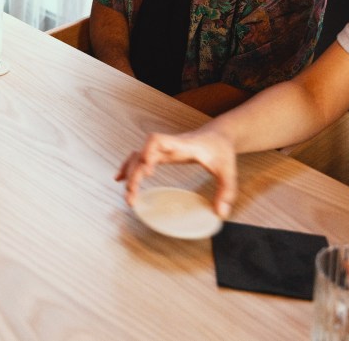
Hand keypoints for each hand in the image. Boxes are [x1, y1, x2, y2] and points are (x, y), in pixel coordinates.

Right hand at [115, 129, 237, 217]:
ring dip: (129, 174)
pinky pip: (139, 158)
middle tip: (133, 197)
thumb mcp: (228, 171)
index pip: (157, 141)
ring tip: (128, 195)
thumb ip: (226, 192)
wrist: (218, 136)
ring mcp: (163, 150)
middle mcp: (167, 146)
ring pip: (137, 156)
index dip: (147, 152)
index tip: (146, 170)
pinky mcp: (161, 155)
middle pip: (141, 154)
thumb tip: (220, 214)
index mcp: (181, 145)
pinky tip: (120, 178)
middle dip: (134, 174)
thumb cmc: (220, 150)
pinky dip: (128, 167)